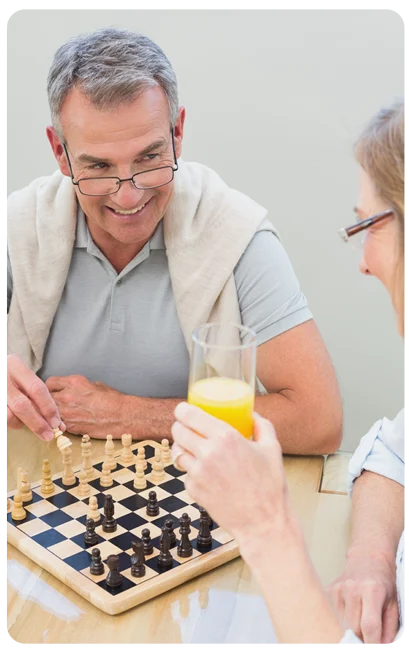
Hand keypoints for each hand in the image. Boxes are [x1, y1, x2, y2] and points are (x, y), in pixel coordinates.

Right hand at [7, 354, 64, 440]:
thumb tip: (57, 421)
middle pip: (23, 405)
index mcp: (15, 366)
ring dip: (23, 423)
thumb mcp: (24, 377)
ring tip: (29, 423)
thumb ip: (39, 395)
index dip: (48, 407)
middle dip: (38, 423)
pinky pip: (4, 419)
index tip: (57, 422)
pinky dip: (13, 423)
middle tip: (49, 434)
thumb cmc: (12, 377)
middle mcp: (3, 377)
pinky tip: (17, 420)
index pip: (37, 389)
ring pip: (10, 415)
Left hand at [46, 375, 126, 438]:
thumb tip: (78, 390)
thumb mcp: (97, 385)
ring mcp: (67, 412)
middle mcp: (67, 395)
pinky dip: (58, 424)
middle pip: (45, 397)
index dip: (50, 387)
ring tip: (57, 415)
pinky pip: (56, 424)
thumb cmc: (114, 401)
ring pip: (48, 412)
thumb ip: (82, 387)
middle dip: (48, 401)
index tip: (53, 391)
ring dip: (52, 414)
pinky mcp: (70, 426)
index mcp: (74, 382)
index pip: (50, 382)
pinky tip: (65, 424)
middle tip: (53, 404)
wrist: (122, 416)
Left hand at [171, 403, 293, 546]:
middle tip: (188, 428)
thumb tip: (252, 415)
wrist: (264, 523)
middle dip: (181, 426)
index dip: (183, 410)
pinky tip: (205, 472)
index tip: (184, 410)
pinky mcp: (193, 489)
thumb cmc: (270, 486)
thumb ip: (262, 426)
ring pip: (177, 451)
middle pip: (178, 430)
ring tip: (193, 448)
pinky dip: (191, 470)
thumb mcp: (272, 448)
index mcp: (225, 437)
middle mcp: (208, 453)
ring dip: (183, 447)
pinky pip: (185, 473)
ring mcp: (198, 473)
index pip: (190, 414)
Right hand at [327, 553, 398, 643]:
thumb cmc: (383, 581)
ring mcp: (338, 589)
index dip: (372, 643)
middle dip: (361, 637)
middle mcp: (352, 588)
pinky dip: (340, 621)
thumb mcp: (393, 604)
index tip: (374, 646)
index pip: (369, 625)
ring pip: (341, 624)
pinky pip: (332, 616)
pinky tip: (349, 614)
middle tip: (368, 635)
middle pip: (353, 627)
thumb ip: (389, 628)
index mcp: (372, 590)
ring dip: (350, 629)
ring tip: (359, 622)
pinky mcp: (328, 591)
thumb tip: (382, 646)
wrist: (367, 558)